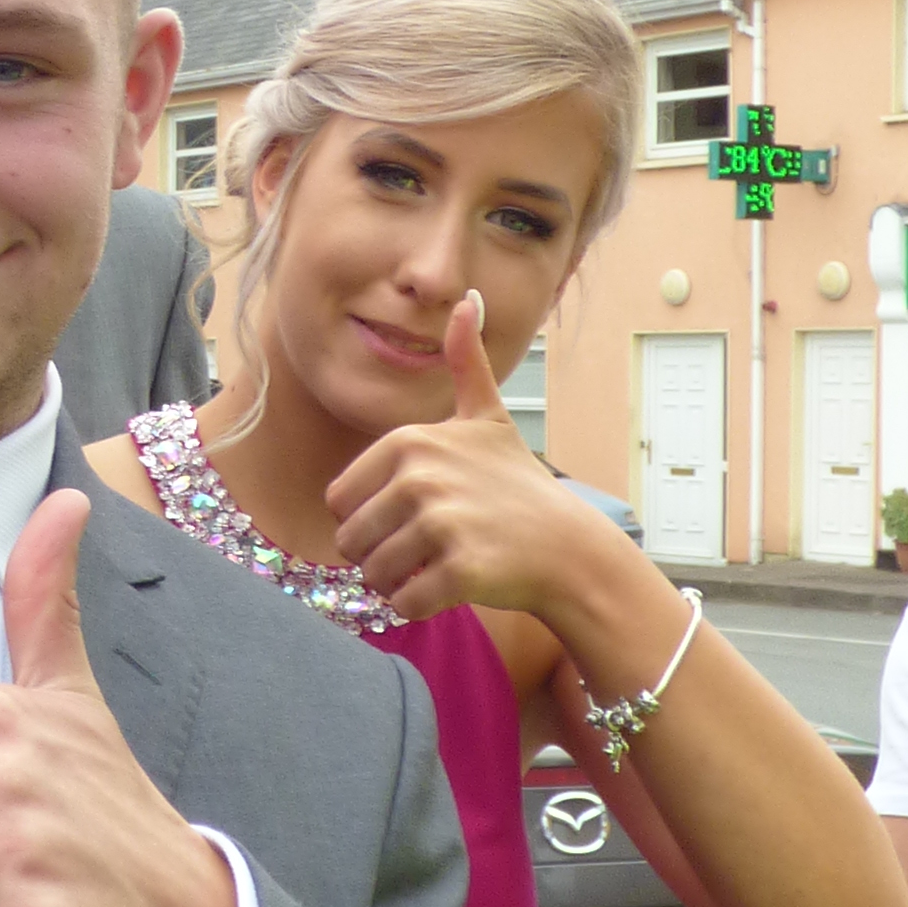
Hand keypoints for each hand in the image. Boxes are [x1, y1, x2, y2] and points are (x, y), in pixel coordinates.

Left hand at [326, 298, 625, 627]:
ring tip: (440, 565)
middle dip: (380, 556)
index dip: (370, 519)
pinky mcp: (458, 571)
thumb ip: (466, 362)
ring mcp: (440, 524)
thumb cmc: (517, 485)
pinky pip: (403, 605)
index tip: (413, 515)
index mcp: (409, 442)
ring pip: (372, 577)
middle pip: (351, 542)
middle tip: (428, 548)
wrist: (568, 546)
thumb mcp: (488, 417)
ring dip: (398, 584)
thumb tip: (466, 299)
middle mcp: (420, 478)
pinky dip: (421, 607)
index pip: (340, 502)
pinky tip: (454, 586)